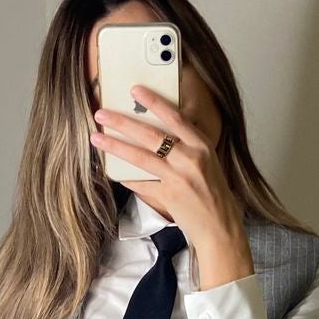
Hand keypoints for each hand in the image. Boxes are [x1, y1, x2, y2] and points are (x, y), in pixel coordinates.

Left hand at [90, 85, 252, 286]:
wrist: (221, 228)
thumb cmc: (215, 195)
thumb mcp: (208, 163)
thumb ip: (188, 147)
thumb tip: (159, 134)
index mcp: (202, 146)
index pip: (175, 117)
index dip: (154, 102)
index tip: (135, 90)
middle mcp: (190, 159)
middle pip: (151, 135)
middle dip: (123, 122)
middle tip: (102, 114)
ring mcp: (178, 178)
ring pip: (140, 157)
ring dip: (115, 146)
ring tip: (97, 138)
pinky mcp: (168, 197)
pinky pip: (140, 183)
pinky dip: (125, 177)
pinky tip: (110, 170)